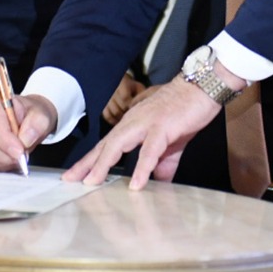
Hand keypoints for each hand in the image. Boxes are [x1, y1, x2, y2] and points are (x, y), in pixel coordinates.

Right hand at [0, 90, 56, 170]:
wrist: (29, 121)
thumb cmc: (32, 115)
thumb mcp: (41, 115)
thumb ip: (36, 124)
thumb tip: (25, 139)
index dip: (5, 138)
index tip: (19, 150)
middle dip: (4, 153)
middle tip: (21, 158)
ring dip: (2, 160)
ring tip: (18, 157)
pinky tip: (10, 160)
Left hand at [64, 76, 222, 189]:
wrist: (202, 87)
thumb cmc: (185, 110)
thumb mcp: (172, 142)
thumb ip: (163, 162)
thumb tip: (159, 182)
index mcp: (134, 125)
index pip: (107, 145)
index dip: (91, 160)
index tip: (75, 175)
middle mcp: (134, 122)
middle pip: (105, 145)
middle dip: (87, 164)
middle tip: (70, 180)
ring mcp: (146, 123)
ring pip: (118, 145)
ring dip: (103, 164)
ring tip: (92, 183)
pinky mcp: (163, 127)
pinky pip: (149, 150)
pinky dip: (142, 168)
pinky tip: (137, 184)